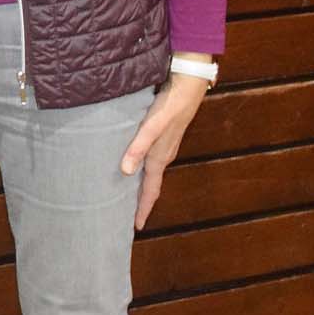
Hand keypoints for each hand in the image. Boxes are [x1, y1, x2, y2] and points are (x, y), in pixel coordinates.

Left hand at [121, 71, 209, 229]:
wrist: (188, 87)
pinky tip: (131, 163)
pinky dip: (140, 167)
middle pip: (150, 185)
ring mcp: (164, 146)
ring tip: (125, 194)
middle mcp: (163, 156)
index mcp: (160, 158)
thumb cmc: (170, 106)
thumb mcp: (151, 126)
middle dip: (140, 201)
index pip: (150, 190)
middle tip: (125, 215)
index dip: (142, 208)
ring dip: (140, 185)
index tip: (136, 227)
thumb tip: (125, 171)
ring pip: (150, 172)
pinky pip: (149, 159)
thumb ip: (138, 146)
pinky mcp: (162, 135)